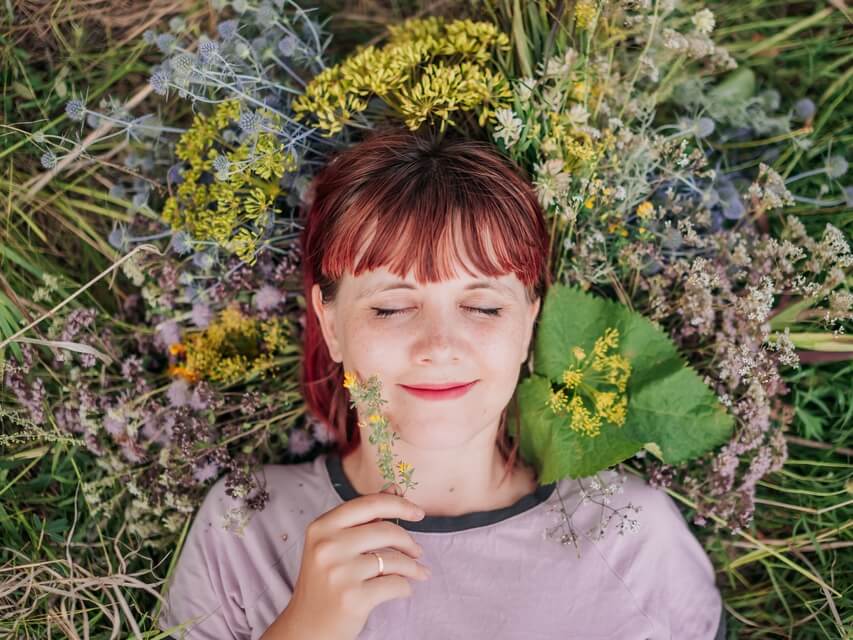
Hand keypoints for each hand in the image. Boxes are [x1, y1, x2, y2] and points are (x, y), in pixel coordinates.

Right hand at [260, 492, 430, 639]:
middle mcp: (327, 546)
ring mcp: (339, 572)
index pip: (370, 504)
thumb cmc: (325, 582)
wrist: (307, 628)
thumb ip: (363, 517)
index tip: (418, 513)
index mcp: (322, 526)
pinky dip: (406, 587)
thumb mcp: (334, 544)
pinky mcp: (353, 597)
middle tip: (417, 551)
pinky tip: (404, 589)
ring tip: (418, 572)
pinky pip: (395, 584)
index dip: (399, 505)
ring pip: (394, 559)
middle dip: (408, 541)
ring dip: (412, 566)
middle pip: (386, 530)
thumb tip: (395, 488)